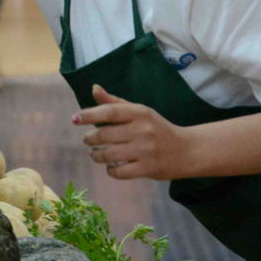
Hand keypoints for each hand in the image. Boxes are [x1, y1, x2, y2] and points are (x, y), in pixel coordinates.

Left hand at [74, 85, 194, 180]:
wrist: (186, 150)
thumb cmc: (156, 129)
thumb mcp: (140, 112)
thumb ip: (115, 103)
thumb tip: (94, 88)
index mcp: (140, 113)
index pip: (109, 112)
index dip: (89, 114)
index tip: (74, 119)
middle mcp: (143, 130)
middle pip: (104, 135)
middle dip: (90, 139)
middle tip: (88, 140)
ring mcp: (146, 150)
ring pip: (108, 155)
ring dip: (97, 155)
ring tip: (97, 154)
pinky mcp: (148, 168)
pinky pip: (119, 172)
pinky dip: (110, 170)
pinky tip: (112, 166)